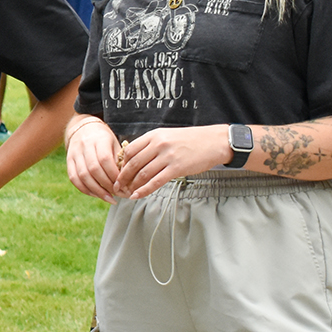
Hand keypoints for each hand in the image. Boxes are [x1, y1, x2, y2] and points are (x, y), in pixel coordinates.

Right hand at [65, 117, 122, 201]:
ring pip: (83, 175)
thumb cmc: (104, 139)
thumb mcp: (114, 143)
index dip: (114, 175)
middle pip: (94, 169)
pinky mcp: (68, 160)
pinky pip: (74, 178)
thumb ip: (119, 160)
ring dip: (97, 190)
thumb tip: (127, 181)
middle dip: (107, 185)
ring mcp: (74, 153)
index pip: (105, 160)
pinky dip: (85, 189)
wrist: (83, 128)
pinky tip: (96, 195)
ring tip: (109, 199)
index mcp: (99, 139)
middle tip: (119, 194)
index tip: (124, 185)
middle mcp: (84, 146)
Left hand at [116, 125, 230, 198]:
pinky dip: (144, 190)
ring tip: (126, 192)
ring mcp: (167, 156)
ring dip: (132, 185)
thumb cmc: (191, 140)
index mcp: (154, 135)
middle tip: (117, 186)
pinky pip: (156, 181)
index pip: (130, 150)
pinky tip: (137, 195)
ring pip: (143, 173)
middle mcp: (158, 145)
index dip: (122, 163)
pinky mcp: (177, 168)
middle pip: (133, 163)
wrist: (214, 141)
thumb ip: (152, 144)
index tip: (118, 172)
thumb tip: (136, 157)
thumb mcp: (167, 135)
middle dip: (123, 177)